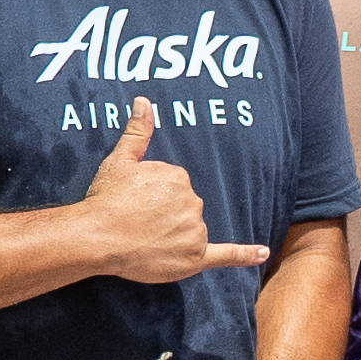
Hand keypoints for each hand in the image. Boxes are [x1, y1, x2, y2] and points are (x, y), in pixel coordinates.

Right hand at [72, 96, 267, 287]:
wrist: (99, 237)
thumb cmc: (107, 199)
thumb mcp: (120, 161)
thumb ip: (138, 132)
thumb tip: (144, 101)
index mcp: (179, 176)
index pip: (175, 186)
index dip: (154, 196)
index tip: (136, 202)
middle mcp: (193, 202)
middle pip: (186, 208)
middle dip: (166, 215)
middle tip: (138, 221)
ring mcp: (195, 230)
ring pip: (193, 231)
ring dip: (175, 236)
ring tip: (146, 239)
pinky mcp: (194, 257)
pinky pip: (226, 255)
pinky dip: (245, 255)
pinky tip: (262, 254)